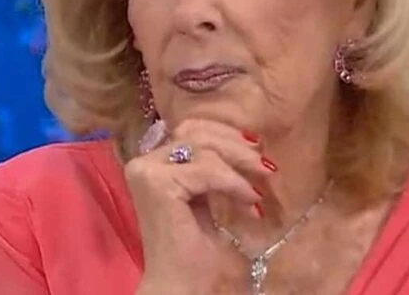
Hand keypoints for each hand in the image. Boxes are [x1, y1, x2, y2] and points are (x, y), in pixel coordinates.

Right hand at [124, 119, 274, 294]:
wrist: (180, 287)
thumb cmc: (193, 251)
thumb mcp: (207, 197)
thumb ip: (213, 167)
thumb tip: (249, 140)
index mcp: (152, 164)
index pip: (191, 130)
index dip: (226, 135)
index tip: (257, 150)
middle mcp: (143, 163)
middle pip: (196, 131)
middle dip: (236, 146)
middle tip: (265, 167)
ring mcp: (146, 171)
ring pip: (204, 148)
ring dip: (239, 166)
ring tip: (258, 190)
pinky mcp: (157, 183)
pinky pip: (207, 170)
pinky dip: (234, 183)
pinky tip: (250, 200)